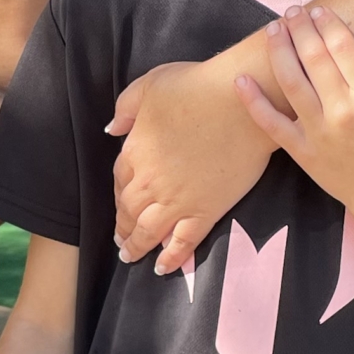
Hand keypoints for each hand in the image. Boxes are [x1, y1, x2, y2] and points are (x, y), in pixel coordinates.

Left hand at [108, 58, 272, 273]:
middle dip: (123, 226)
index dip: (119, 193)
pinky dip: (171, 257)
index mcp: (137, 151)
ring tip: (130, 256)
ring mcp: (178, 200)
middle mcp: (152, 181)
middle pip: (130, 210)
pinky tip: (163, 268)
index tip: (121, 202)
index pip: (120, 180)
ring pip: (150, 231)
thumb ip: (126, 107)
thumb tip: (113, 129)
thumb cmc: (196, 86)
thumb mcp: (149, 85)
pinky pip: (183, 242)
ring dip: (137, 246)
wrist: (240, 103)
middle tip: (121, 239)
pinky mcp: (206, 210)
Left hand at [234, 8, 353, 215]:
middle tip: (292, 12)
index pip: (344, 47)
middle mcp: (344, 111)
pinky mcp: (301, 151)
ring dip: (278, 51)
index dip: (328, 23)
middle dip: (300, 29)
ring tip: (272, 30)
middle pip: (314, 58)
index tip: (319, 9)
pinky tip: (241, 79)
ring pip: (291, 82)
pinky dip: (253, 102)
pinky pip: (271, 123)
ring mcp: (319, 132)